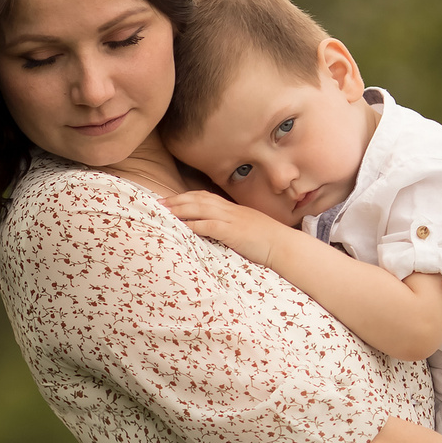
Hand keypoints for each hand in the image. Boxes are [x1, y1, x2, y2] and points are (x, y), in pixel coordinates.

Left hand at [164, 188, 300, 266]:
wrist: (284, 246)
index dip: (185, 197)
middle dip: (176, 200)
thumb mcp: (245, 229)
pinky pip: (210, 225)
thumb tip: (214, 230)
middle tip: (157, 203)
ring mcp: (232, 220)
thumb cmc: (266, 241)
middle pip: (198, 199)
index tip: (169, 200)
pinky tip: (181, 227)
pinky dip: (194, 224)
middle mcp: (230, 210)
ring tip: (163, 212)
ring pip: (200, 209)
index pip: (204, 197)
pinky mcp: (233, 232)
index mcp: (232, 209)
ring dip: (180, 209)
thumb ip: (229, 226)